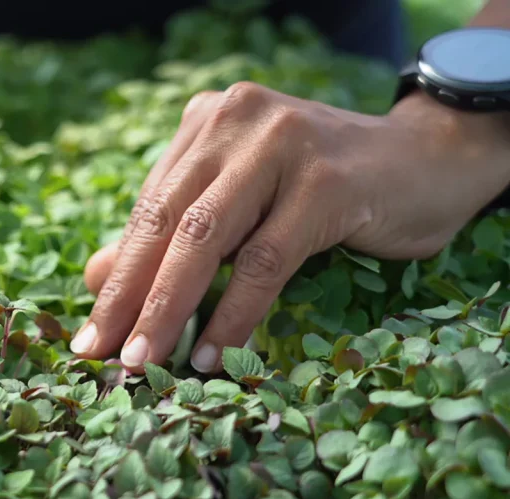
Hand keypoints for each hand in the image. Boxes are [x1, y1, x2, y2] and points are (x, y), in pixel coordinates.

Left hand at [72, 83, 509, 372]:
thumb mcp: (239, 204)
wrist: (425, 162)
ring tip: (144, 362)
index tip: (88, 336)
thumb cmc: (321, 189)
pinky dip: (233, 313)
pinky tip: (212, 353)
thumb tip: (95, 277)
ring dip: (168, 309)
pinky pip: (263, 261)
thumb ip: (171, 233)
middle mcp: (236, 122)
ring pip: (205, 241)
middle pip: (165, 222)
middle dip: (128, 297)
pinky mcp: (325, 182)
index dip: (117, 276)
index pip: (149, 208)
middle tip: (100, 355)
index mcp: (207, 123)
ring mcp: (281, 145)